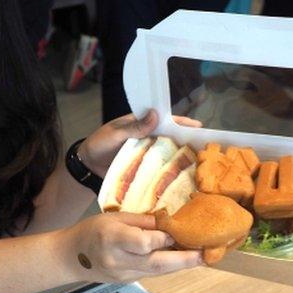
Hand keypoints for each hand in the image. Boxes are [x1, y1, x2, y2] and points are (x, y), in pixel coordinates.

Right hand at [63, 212, 202, 282]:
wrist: (70, 257)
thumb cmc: (91, 230)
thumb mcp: (113, 217)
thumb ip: (141, 221)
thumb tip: (168, 222)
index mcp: (112, 238)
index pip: (144, 243)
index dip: (163, 239)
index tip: (179, 230)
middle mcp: (119, 259)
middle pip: (156, 263)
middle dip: (184, 259)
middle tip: (207, 254)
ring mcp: (123, 274)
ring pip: (157, 272)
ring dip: (181, 264)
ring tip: (202, 256)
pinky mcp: (127, 281)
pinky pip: (152, 274)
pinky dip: (168, 266)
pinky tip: (181, 259)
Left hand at [78, 110, 202, 177]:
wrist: (86, 166)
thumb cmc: (99, 144)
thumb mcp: (115, 134)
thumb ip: (134, 127)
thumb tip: (156, 115)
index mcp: (141, 124)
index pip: (165, 120)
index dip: (182, 123)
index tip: (198, 126)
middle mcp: (147, 138)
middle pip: (171, 138)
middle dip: (187, 141)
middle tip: (206, 148)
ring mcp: (146, 154)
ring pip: (167, 154)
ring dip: (181, 158)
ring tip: (201, 164)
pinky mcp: (143, 169)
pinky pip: (158, 169)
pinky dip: (169, 172)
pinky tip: (182, 178)